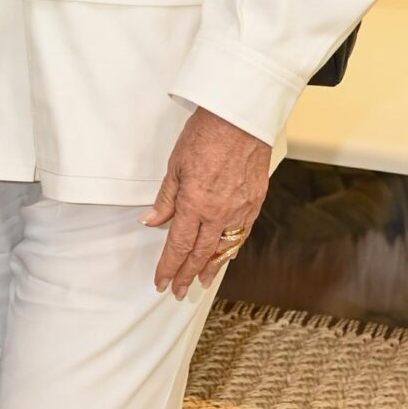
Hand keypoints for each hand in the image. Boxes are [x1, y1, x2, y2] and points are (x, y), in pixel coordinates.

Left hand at [143, 106, 269, 297]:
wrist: (241, 117)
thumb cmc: (206, 133)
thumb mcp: (175, 165)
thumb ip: (166, 198)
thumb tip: (151, 221)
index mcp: (194, 204)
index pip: (177, 246)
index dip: (168, 267)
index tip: (161, 281)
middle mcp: (218, 213)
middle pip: (199, 254)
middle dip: (187, 275)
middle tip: (178, 291)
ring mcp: (240, 209)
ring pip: (223, 248)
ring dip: (210, 268)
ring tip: (201, 282)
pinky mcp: (255, 201)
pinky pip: (242, 233)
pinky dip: (231, 249)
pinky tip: (225, 256)